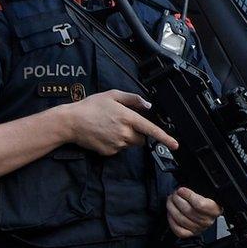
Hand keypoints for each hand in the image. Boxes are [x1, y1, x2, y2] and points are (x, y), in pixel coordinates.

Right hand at [63, 89, 177, 155]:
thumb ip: (133, 99)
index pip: (151, 130)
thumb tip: (148, 106)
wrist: (71, 122)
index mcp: (128, 118)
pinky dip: (116, 143)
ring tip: (110, 126)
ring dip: (127, 137)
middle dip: (138, 132)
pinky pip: (119, 148)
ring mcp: (117, 144)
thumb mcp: (113, 95)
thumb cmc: (91, 106)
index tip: (175, 145)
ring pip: (130, 144)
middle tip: (123, 122)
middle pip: (142, 138)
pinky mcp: (109, 152)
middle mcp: (124, 133)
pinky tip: (104, 134)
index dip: (165, 138)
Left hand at [167, 187, 221, 237]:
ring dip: (172, 207)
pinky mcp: (189, 233)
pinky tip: (170, 212)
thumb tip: (184, 188)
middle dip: (177, 200)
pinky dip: (171, 220)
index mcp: (215, 209)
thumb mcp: (205, 192)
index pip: (200, 204)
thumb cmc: (204, 200)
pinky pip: (177, 229)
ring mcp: (198, 228)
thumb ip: (198, 189)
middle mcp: (208, 221)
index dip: (188, 196)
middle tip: (174, 193)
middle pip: (188, 211)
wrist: (203, 211)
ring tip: (170, 200)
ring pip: (181, 219)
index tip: (181, 190)